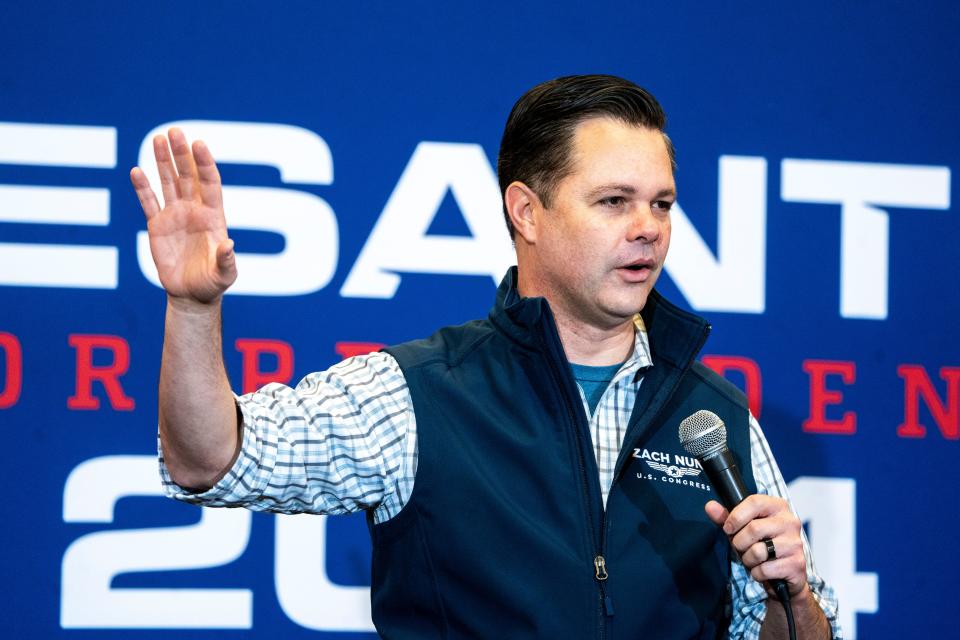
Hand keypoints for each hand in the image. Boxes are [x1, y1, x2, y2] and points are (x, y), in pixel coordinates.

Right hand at [130, 128, 236, 306]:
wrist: (192, 294)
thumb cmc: (212, 283)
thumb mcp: (224, 274)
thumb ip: (226, 260)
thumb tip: (229, 245)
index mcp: (213, 216)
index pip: (209, 183)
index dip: (204, 163)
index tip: (199, 143)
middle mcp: (194, 210)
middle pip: (188, 176)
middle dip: (181, 154)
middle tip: (174, 131)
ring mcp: (175, 216)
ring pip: (168, 182)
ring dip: (163, 161)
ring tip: (158, 138)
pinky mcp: (157, 225)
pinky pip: (148, 202)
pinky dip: (142, 188)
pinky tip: (136, 170)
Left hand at [705, 495, 808, 597]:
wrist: (784, 574)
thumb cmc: (761, 545)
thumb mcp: (742, 529)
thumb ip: (726, 517)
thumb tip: (709, 506)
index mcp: (778, 506)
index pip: (755, 502)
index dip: (736, 516)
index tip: (728, 528)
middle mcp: (790, 522)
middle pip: (754, 528)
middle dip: (739, 543)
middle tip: (741, 548)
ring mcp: (795, 543)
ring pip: (758, 551)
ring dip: (747, 559)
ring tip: (752, 559)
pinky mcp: (797, 564)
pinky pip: (765, 569)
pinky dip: (757, 573)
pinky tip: (762, 570)